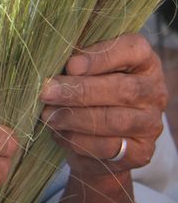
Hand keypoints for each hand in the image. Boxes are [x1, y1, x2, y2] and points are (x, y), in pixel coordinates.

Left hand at [40, 34, 167, 180]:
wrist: (97, 138)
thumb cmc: (88, 89)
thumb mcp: (86, 69)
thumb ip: (78, 63)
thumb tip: (55, 63)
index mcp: (144, 60)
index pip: (132, 50)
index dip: (101, 57)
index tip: (70, 65)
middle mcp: (154, 91)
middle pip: (121, 88)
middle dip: (79, 90)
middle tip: (47, 92)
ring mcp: (151, 123)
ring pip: (113, 120)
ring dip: (74, 117)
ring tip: (47, 115)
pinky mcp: (142, 152)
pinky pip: (108, 147)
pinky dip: (78, 140)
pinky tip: (59, 133)